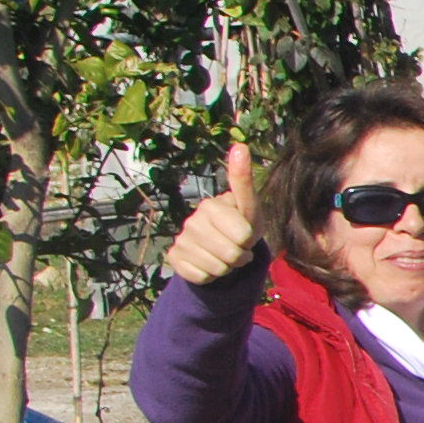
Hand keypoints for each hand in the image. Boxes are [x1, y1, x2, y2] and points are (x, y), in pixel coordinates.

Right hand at [164, 143, 263, 285]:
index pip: (243, 236)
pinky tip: (209, 263)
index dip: (249, 240)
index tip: (245, 232)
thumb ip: (243, 180)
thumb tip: (240, 145)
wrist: (222, 247)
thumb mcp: (249, 206)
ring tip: (225, 255)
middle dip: (241, 256)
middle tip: (237, 247)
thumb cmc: (240, 223)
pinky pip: (203, 277)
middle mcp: (192, 221)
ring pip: (218, 268)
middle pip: (232, 254)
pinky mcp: (174, 258)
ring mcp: (181, 239)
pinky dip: (212, 276)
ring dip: (228, 267)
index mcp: (211, 206)